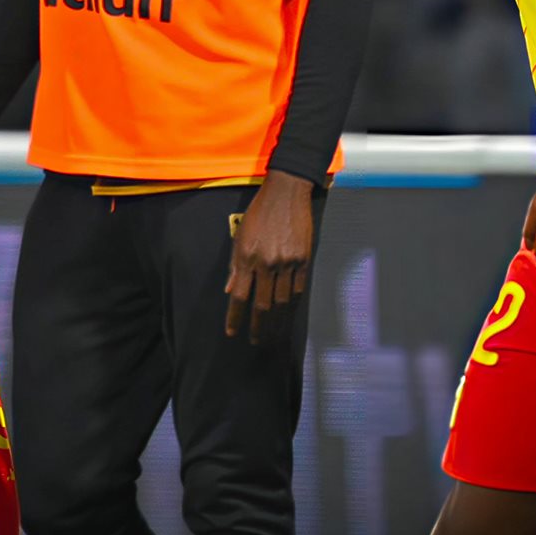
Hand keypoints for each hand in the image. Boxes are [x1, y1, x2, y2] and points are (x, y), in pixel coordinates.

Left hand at [225, 171, 314, 344]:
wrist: (286, 192)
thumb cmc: (260, 212)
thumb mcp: (240, 234)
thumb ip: (235, 264)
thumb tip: (231, 290)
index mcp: (248, 256)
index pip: (240, 296)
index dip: (236, 317)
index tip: (232, 332)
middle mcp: (267, 263)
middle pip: (262, 304)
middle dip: (258, 326)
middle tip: (256, 342)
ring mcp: (288, 262)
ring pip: (282, 301)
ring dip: (276, 321)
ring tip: (273, 335)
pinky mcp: (304, 259)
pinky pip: (298, 288)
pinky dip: (292, 304)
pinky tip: (288, 313)